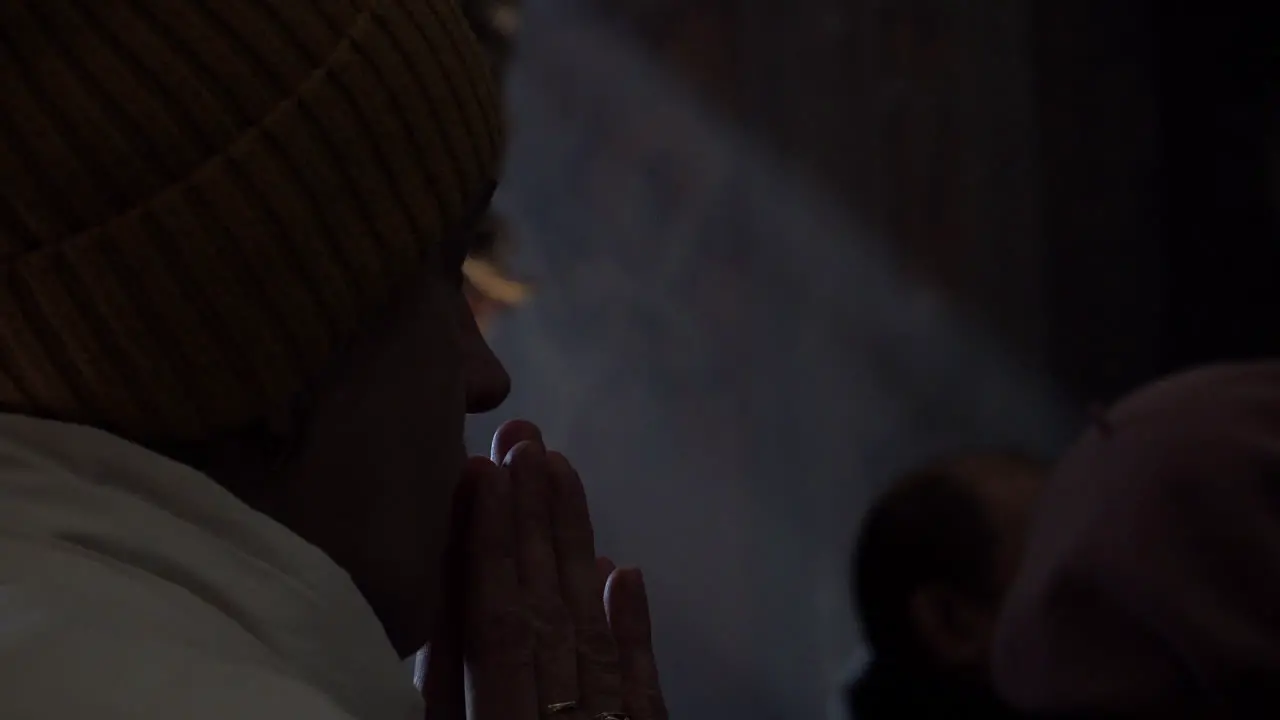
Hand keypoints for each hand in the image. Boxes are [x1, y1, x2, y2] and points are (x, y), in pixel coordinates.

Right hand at [421, 421, 667, 719]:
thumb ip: (444, 698)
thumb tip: (445, 605)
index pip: (496, 621)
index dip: (489, 544)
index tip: (483, 470)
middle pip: (546, 606)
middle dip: (533, 518)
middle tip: (524, 439)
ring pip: (592, 627)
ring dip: (575, 545)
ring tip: (561, 470)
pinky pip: (643, 684)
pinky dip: (632, 626)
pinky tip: (626, 569)